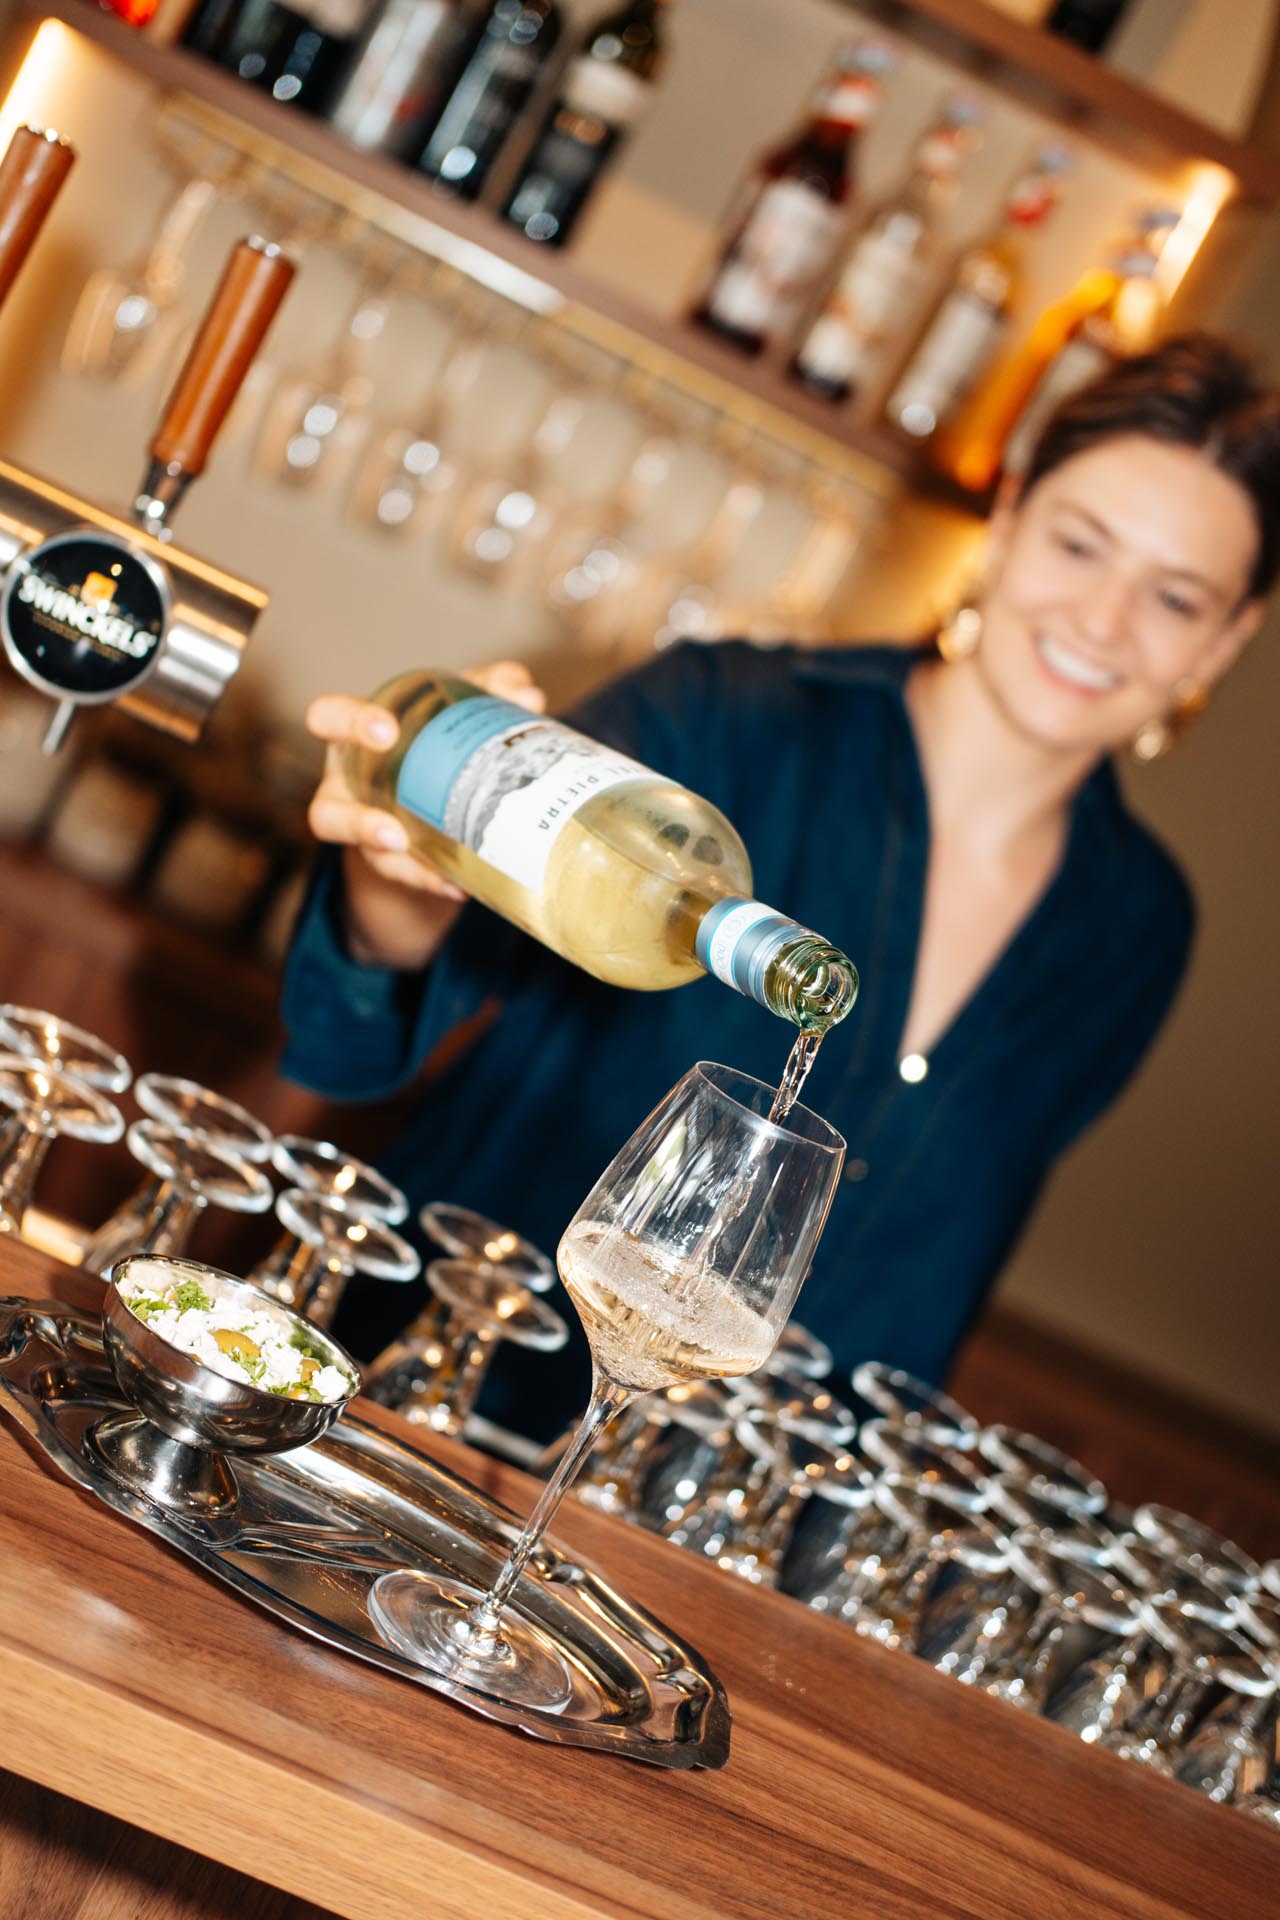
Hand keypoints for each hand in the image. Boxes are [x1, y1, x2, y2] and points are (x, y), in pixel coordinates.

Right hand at [304, 662, 545, 968]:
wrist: (436, 787)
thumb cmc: (435, 731)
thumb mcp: (459, 704)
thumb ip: (489, 688)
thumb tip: (526, 695)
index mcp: (354, 736)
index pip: (328, 719)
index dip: (348, 724)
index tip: (387, 731)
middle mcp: (349, 788)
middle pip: (326, 811)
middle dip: (356, 823)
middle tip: (395, 832)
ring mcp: (364, 831)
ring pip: (366, 866)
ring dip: (393, 864)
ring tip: (425, 865)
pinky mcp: (389, 862)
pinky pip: (403, 876)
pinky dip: (431, 879)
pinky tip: (460, 885)